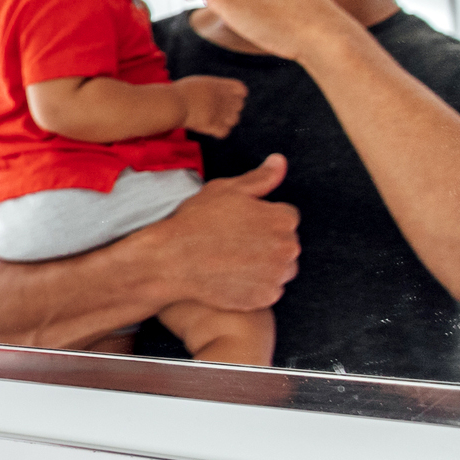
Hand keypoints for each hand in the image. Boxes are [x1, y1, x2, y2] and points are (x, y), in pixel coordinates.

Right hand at [137, 154, 298, 310]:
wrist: (171, 261)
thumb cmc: (195, 222)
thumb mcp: (225, 190)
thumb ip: (260, 178)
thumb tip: (280, 162)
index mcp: (283, 218)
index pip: (286, 218)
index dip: (262, 220)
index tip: (241, 225)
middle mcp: (288, 247)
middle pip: (286, 245)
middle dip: (267, 243)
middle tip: (234, 244)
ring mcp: (277, 275)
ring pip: (280, 269)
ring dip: (264, 266)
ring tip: (233, 262)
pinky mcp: (265, 297)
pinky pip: (268, 291)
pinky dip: (254, 287)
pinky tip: (231, 278)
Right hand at [174, 75, 247, 138]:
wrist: (171, 103)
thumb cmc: (179, 93)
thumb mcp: (199, 83)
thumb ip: (213, 87)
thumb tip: (220, 93)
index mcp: (219, 86)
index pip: (241, 90)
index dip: (237, 95)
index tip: (227, 98)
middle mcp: (222, 98)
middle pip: (239, 105)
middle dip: (231, 108)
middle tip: (216, 110)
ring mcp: (218, 112)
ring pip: (235, 119)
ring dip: (226, 120)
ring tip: (213, 119)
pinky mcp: (212, 125)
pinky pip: (225, 132)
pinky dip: (219, 132)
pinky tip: (210, 128)